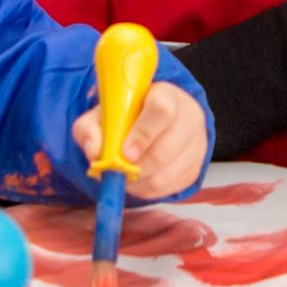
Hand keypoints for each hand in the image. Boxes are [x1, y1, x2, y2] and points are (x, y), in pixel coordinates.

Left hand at [72, 82, 207, 199]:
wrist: (156, 120)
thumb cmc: (129, 115)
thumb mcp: (104, 114)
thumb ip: (90, 128)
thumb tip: (94, 152)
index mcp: (165, 96)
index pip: (161, 111)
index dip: (143, 135)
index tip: (125, 153)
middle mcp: (188, 118)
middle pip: (167, 149)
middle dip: (138, 167)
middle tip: (119, 172)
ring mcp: (196, 144)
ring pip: (169, 173)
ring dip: (141, 182)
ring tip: (125, 178)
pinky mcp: (196, 167)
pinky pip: (172, 187)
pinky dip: (149, 190)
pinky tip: (138, 181)